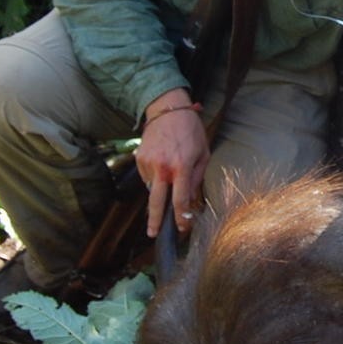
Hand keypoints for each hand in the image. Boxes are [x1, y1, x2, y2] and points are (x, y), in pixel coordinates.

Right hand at [135, 98, 207, 237]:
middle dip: (155, 220)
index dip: (181, 217)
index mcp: (181, 167)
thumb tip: (191, 198)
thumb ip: (197, 177)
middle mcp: (162, 167)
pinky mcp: (139, 158)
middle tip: (154, 234)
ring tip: (167, 178)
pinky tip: (161, 167)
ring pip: (151, 188)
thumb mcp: (203, 153)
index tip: (182, 227)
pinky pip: (146, 177)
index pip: (180, 200)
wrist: (167, 109)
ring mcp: (148, 163)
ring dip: (159, 192)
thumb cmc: (190, 130)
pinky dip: (153, 178)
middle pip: (156, 202)